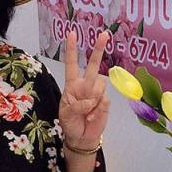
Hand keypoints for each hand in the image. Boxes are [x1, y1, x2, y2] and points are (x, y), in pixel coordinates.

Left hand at [59, 30, 109, 149]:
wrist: (82, 137)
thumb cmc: (70, 123)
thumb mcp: (65, 114)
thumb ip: (76, 105)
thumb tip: (90, 100)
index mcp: (72, 85)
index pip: (72, 64)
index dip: (72, 50)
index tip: (72, 34)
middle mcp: (85, 85)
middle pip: (93, 65)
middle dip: (99, 49)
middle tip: (104, 34)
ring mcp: (96, 93)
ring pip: (100, 85)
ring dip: (93, 98)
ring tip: (87, 112)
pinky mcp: (105, 102)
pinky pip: (104, 100)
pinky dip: (97, 110)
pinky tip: (92, 117)